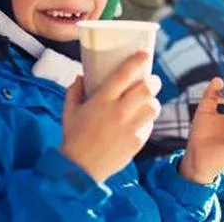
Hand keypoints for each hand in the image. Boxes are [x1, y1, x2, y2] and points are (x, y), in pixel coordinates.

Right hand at [60, 51, 161, 183]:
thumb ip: (74, 91)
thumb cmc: (74, 137)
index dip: (137, 61)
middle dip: (154, 81)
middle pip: (147, 89)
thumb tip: (80, 75)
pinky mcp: (137, 141)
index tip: (145, 54)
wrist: (80, 169)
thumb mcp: (69, 111)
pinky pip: (149, 125)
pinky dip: (147, 121)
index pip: (124, 75)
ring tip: (147, 101)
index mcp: (101, 100)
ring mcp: (129, 127)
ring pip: (154, 106)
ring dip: (152, 101)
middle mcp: (118, 111)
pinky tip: (140, 120)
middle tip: (152, 80)